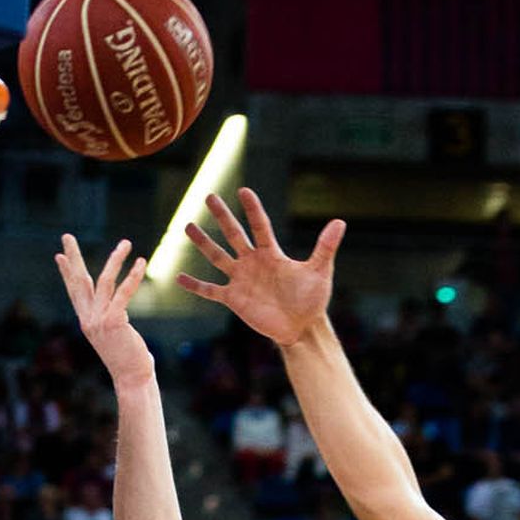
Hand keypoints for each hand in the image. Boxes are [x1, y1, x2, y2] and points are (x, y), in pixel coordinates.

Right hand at [54, 235, 155, 393]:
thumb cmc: (130, 360)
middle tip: (67, 236)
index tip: (61, 255)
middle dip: (73, 257)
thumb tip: (118, 313)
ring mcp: (99, 321)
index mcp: (87, 322)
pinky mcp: (114, 322)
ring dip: (116, 259)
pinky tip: (141, 263)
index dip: (68, 273)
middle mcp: (89, 319)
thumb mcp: (115, 337)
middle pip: (80, 281)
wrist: (132, 379)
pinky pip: (123, 293)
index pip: (75, 292)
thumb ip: (112, 321)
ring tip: (126, 243)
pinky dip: (133, 276)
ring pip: (105, 281)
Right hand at [178, 187, 343, 346]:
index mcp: (271, 254)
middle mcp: (253, 263)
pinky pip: (210, 290)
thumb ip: (325, 247)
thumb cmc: (312, 300)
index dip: (253, 209)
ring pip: (218, 257)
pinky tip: (178, 278)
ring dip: (203, 243)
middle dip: (222, 216)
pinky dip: (195, 286)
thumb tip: (340, 222)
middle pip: (234, 235)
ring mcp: (241, 280)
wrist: (301, 329)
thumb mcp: (319, 272)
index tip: (243, 191)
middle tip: (209, 196)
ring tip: (188, 226)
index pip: (259, 226)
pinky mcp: (234, 299)